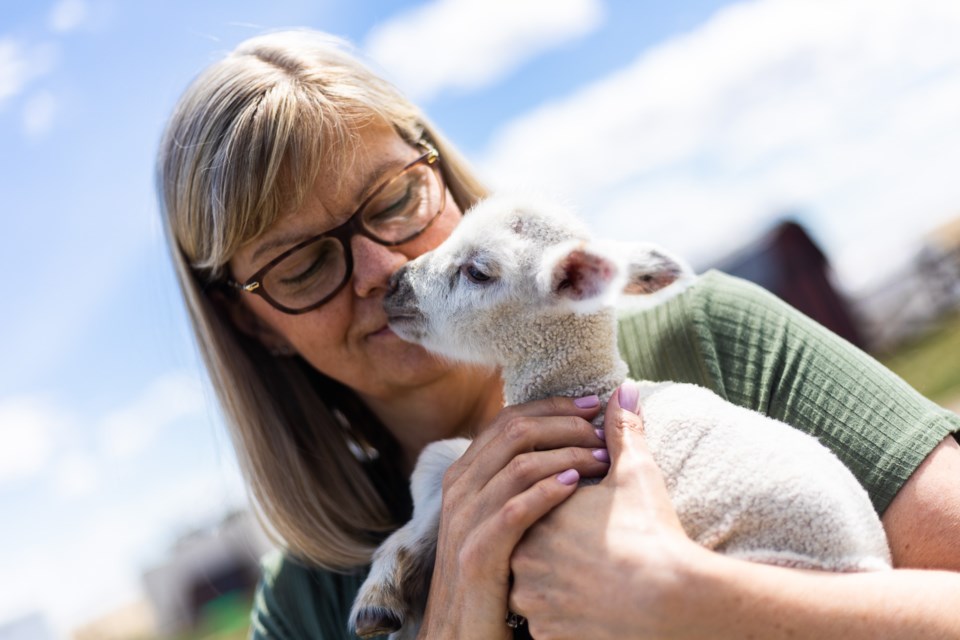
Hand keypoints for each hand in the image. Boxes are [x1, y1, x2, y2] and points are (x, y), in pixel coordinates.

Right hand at [418, 396, 609, 638]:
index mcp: (465, 475)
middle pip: (514, 431)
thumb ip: (518, 480)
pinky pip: (514, 510)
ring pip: (518, 465)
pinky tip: (576, 487)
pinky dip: (547, 492)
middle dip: (565, 424)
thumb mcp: (498, 520)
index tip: (592, 405)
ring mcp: (465, 521)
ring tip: (604, 459)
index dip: (552, 407)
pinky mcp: (477, 554)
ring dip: (566, 455)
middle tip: (604, 431)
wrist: (463, 636)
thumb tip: (558, 443)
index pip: (508, 418)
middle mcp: (460, 489)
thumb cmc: (492, 574)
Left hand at [509, 382, 704, 639]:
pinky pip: (545, 628)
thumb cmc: (653, 534)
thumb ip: (622, 431)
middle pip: (524, 550)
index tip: (584, 517)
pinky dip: (562, 622)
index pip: (527, 508)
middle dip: (549, 550)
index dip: (557, 510)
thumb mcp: (637, 475)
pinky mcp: (546, 637)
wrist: (674, 602)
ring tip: (591, 582)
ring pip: (531, 592)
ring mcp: (532, 604)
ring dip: (551, 588)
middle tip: (590, 553)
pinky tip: (591, 612)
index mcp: (534, 515)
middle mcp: (522, 560)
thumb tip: (621, 390)